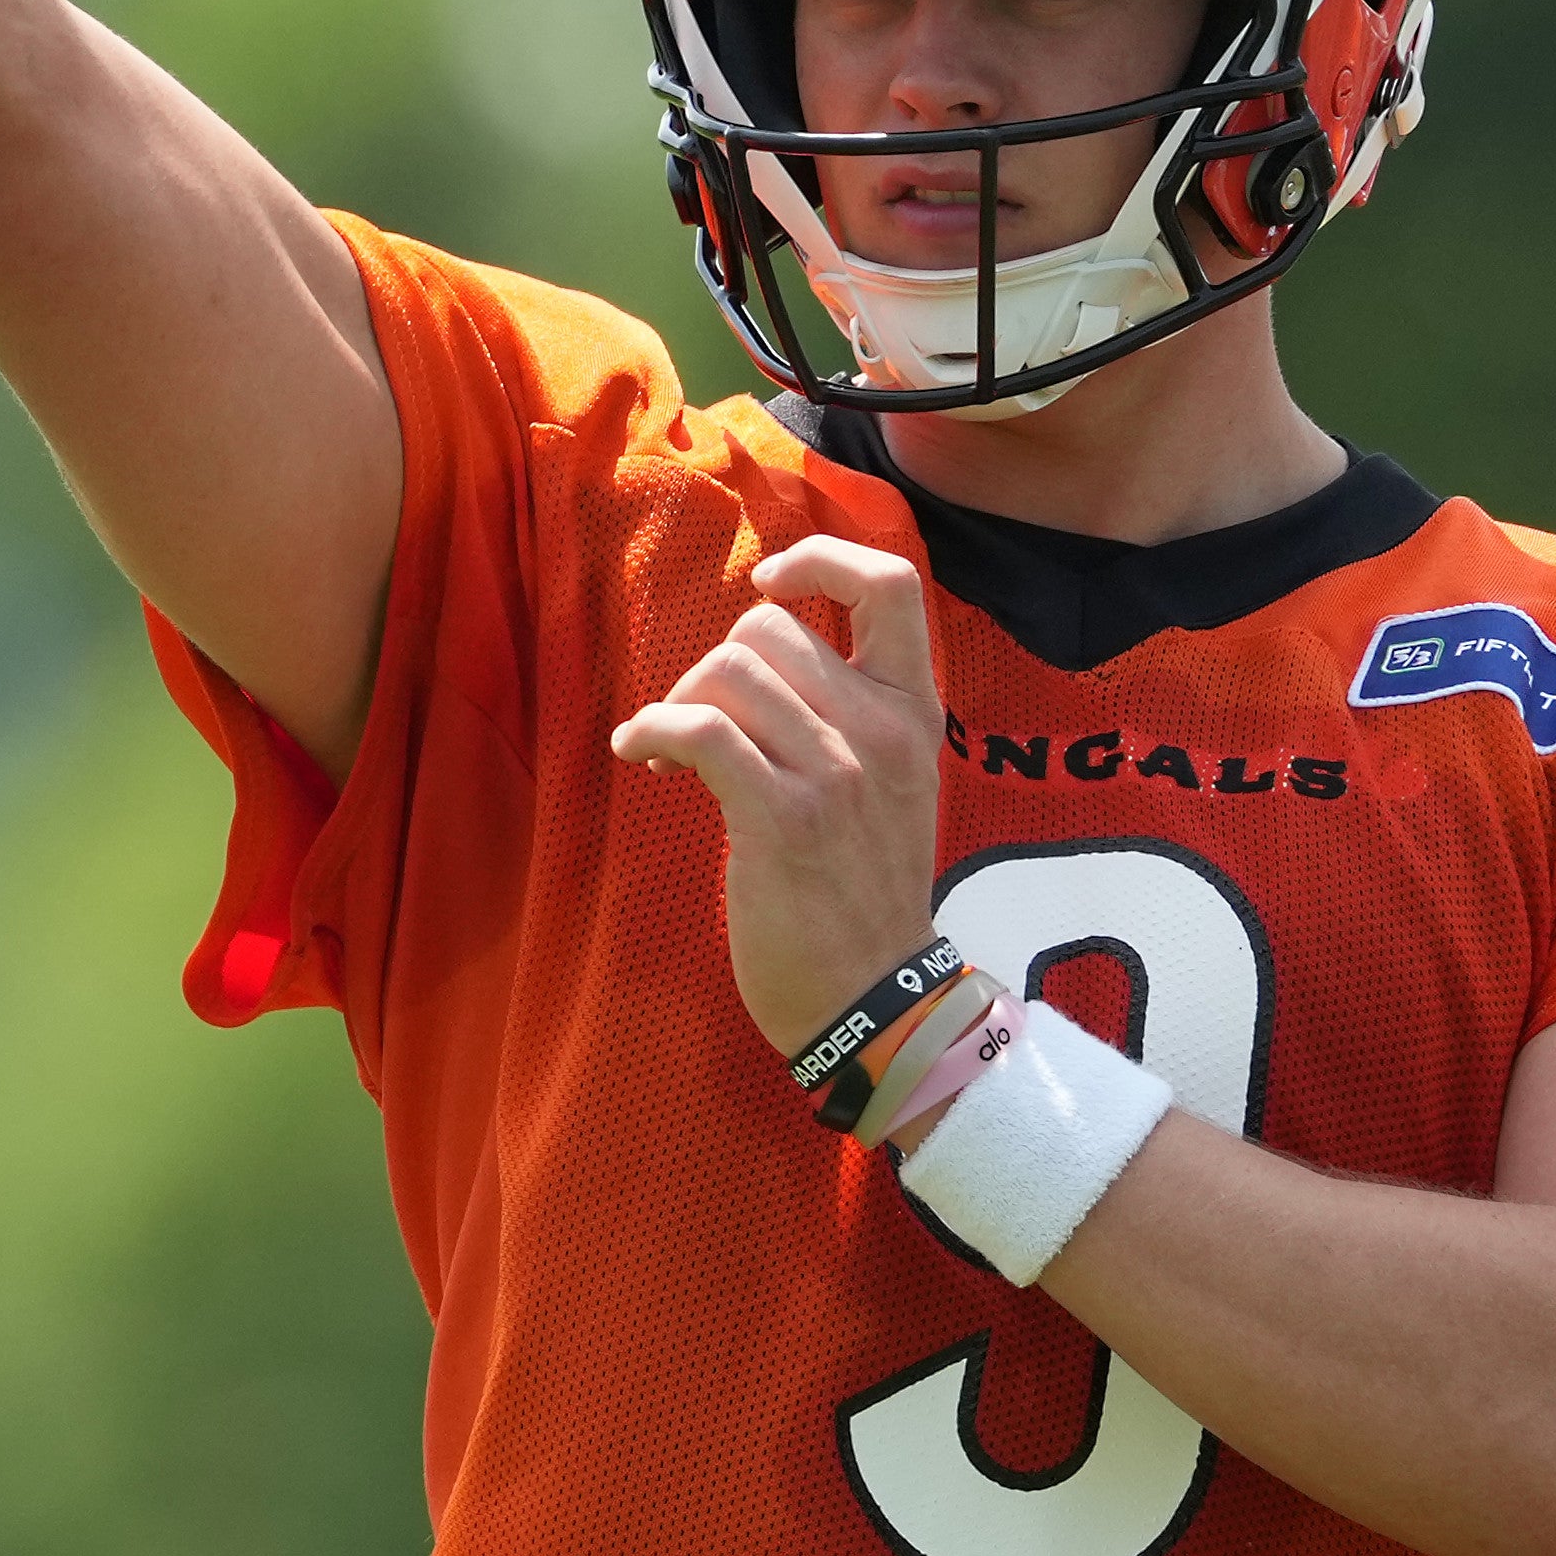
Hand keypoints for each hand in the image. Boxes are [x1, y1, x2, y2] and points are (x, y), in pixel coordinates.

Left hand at [607, 533, 951, 1059]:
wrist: (875, 997)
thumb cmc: (863, 891)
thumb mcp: (889, 786)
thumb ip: (850, 716)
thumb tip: (760, 655)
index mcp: (914, 714)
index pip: (892, 583)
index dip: (819, 558)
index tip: (770, 584)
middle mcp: (882, 731)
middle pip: (770, 630)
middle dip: (714, 664)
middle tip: (700, 721)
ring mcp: (837, 773)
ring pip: (728, 671)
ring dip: (679, 701)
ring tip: (673, 750)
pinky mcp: (783, 818)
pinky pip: (700, 729)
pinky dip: (652, 730)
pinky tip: (641, 755)